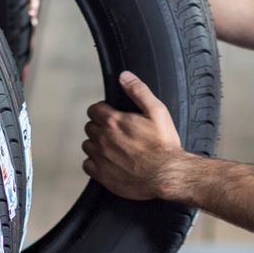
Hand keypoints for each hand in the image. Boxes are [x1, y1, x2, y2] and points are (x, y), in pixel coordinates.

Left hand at [82, 71, 186, 201]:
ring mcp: (101, 158)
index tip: (110, 115)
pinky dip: (94, 163)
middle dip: (100, 127)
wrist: (166, 175)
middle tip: (115, 132)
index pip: (94, 110)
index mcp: (113, 121)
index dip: (102, 111)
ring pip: (87, 145)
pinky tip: (107, 162)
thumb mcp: (157, 111)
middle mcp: (103, 139)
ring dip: (97, 144)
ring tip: (112, 147)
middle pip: (90, 127)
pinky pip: (87, 165)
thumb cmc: (163, 146)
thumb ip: (139, 91)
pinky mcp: (102, 175)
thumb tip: (125, 77)